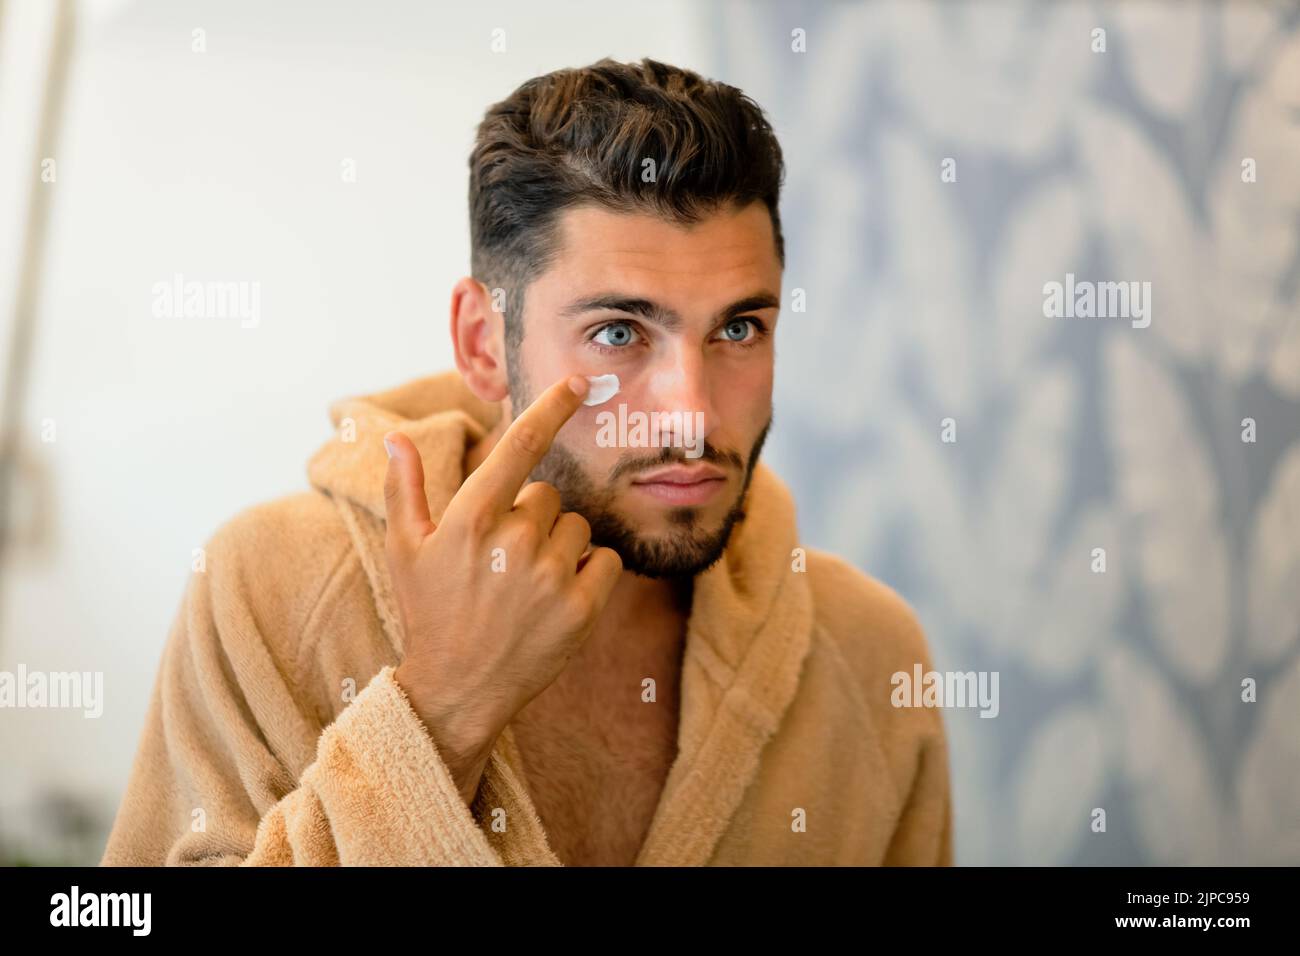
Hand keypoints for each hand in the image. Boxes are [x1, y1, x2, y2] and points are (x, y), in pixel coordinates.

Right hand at [383, 374, 622, 805]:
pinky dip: (591, 572)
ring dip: (560, 546)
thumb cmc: (430, 612)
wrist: (458, 690)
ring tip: (526, 584)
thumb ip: (404, 488)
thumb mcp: (405, 550)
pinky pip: (606, 560)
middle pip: (549, 495)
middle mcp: (514, 541)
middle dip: (533, 518)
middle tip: (504, 560)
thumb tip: (395, 437)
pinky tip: (557, 597)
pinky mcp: (582, 609)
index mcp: (470, 519)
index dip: (552, 407)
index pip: (521, 445)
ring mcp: (550, 576)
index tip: (580, 381)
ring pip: (577, 528)